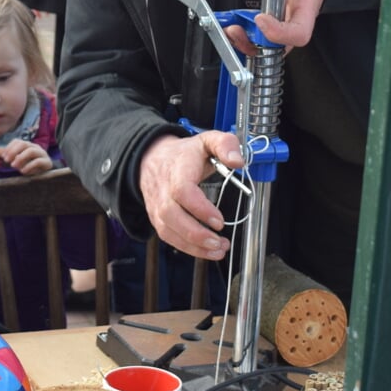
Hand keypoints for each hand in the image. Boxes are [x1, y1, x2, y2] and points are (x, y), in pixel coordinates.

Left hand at [0, 139, 52, 175]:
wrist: (46, 173)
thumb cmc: (30, 165)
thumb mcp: (18, 160)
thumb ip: (8, 155)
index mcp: (27, 145)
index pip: (17, 141)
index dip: (9, 148)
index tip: (4, 157)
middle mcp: (34, 147)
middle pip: (24, 144)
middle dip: (14, 152)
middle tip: (7, 161)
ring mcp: (42, 154)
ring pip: (31, 151)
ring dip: (20, 158)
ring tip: (14, 166)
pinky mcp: (47, 162)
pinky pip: (38, 161)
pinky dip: (29, 166)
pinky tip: (23, 171)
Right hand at [138, 130, 242, 260]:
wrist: (151, 158)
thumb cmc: (183, 154)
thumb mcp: (207, 140)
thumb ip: (226, 145)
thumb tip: (238, 161)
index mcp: (177, 169)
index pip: (182, 191)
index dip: (200, 208)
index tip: (219, 221)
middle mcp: (163, 189)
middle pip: (171, 215)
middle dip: (196, 233)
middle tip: (219, 242)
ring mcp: (157, 206)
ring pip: (168, 230)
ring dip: (193, 246)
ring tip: (218, 250)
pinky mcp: (157, 218)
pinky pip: (168, 237)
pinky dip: (187, 248)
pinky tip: (206, 251)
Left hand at [224, 0, 325, 50]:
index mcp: (308, 2)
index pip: (299, 31)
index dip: (278, 32)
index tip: (260, 18)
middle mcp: (298, 14)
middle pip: (281, 45)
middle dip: (256, 44)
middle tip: (235, 30)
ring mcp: (288, 16)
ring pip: (271, 43)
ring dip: (249, 41)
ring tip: (231, 29)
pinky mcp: (278, 13)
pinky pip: (264, 31)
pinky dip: (248, 31)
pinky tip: (235, 22)